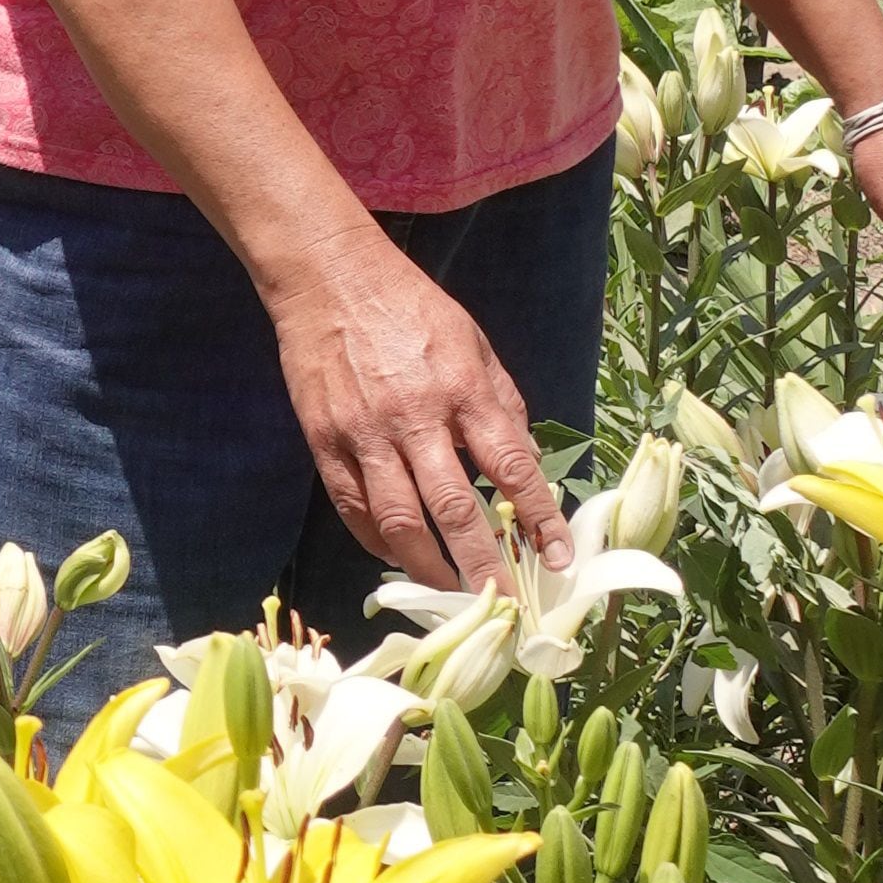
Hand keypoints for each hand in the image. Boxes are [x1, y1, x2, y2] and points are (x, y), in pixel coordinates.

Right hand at [260, 231, 570, 593]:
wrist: (328, 278)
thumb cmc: (409, 307)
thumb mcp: (472, 343)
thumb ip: (501, 404)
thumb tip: (525, 465)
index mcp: (462, 388)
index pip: (510, 466)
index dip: (539, 518)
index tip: (557, 558)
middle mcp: (414, 416)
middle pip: (455, 509)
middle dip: (485, 564)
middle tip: (506, 603)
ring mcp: (364, 432)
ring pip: (398, 521)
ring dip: (429, 566)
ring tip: (451, 591)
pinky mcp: (324, 440)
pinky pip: (353, 507)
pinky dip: (377, 541)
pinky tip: (398, 556)